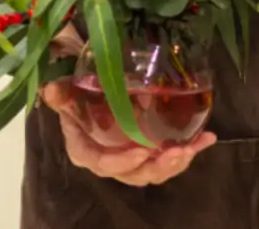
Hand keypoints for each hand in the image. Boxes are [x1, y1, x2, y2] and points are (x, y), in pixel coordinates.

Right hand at [39, 24, 216, 185]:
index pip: (104, 164)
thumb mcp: (66, 89)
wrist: (86, 85)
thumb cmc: (76, 89)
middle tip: (179, 151)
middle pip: (135, 174)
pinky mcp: (147, 148)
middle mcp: (109, 159)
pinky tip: (207, 138)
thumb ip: (61, 93)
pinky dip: (188, 150)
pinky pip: (166, 156)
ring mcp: (130, 155)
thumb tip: (51, 90)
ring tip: (195, 147)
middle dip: (158, 167)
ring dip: (176, 162)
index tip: (143, 151)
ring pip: (154, 170)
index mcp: (86, 150)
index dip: (123, 162)